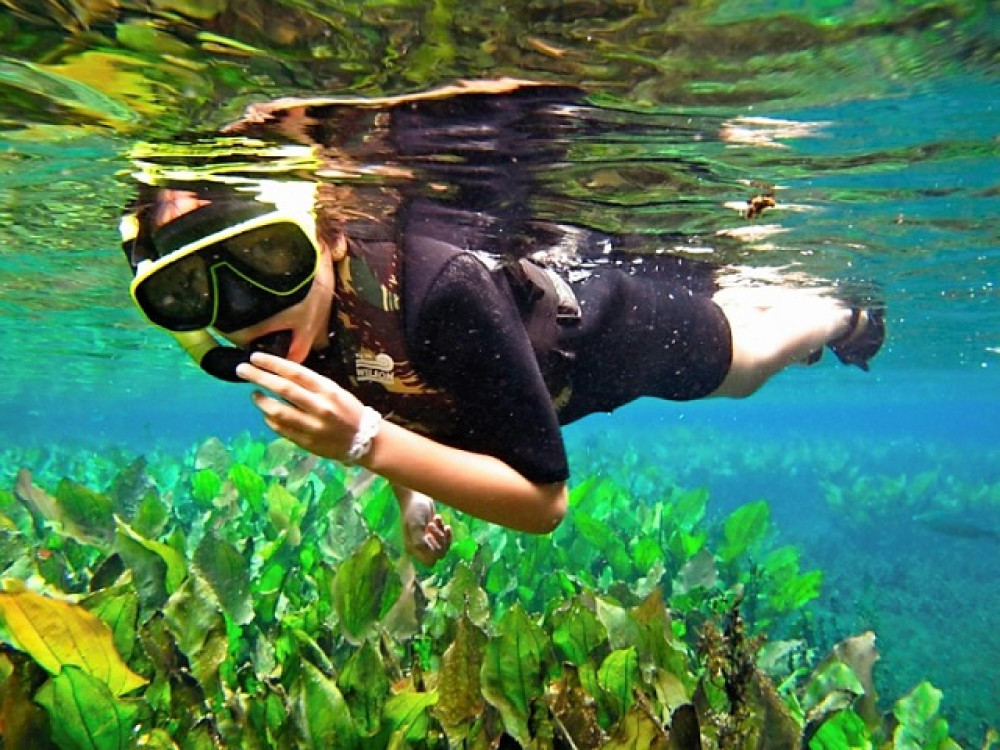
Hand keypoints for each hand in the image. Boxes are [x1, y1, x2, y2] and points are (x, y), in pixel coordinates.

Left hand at [236, 352, 364, 461]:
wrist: (365, 440)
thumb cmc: (348, 410)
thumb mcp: (334, 391)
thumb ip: (311, 384)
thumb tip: (281, 373)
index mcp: (327, 390)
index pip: (295, 372)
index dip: (273, 363)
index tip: (255, 357)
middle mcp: (319, 407)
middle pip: (283, 388)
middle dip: (259, 377)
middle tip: (241, 370)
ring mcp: (311, 426)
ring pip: (277, 411)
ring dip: (261, 401)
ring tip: (255, 394)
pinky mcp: (305, 442)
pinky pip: (280, 428)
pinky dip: (269, 418)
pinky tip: (267, 412)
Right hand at [399, 491, 451, 565]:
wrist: (416, 496)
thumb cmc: (413, 510)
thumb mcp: (416, 525)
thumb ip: (420, 541)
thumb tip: (430, 556)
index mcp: (413, 548)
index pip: (430, 561)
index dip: (435, 552)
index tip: (430, 537)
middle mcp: (421, 547)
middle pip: (439, 554)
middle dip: (440, 540)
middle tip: (431, 525)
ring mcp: (428, 540)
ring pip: (444, 546)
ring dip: (442, 533)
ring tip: (435, 519)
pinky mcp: (435, 533)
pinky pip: (446, 537)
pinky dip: (444, 528)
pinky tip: (438, 517)